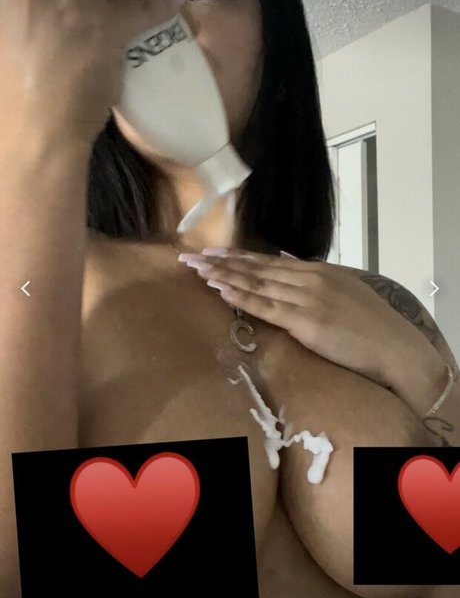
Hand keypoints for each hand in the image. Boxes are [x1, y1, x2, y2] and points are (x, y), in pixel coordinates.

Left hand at [179, 248, 416, 386]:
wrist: (393, 346)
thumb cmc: (372, 324)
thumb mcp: (345, 289)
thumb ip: (316, 279)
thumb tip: (287, 264)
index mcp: (319, 270)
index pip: (269, 262)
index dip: (239, 257)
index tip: (214, 252)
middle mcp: (309, 279)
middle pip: (257, 268)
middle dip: (222, 262)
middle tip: (191, 256)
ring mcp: (307, 298)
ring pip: (257, 284)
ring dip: (224, 276)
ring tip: (197, 269)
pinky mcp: (306, 321)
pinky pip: (266, 307)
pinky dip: (241, 296)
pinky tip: (220, 289)